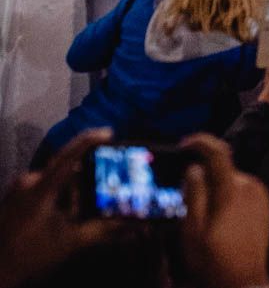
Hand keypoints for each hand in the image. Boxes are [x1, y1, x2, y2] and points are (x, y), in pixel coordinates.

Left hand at [0, 129, 121, 287]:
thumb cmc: (31, 254)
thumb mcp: (72, 241)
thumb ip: (104, 230)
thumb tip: (134, 226)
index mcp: (40, 188)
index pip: (68, 156)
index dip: (89, 141)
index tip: (109, 133)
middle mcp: (27, 182)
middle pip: (66, 172)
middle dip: (84, 184)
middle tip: (99, 195)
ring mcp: (19, 190)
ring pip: (56, 182)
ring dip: (70, 195)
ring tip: (76, 216)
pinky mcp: (15, 198)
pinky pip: (44, 190)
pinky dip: (58, 199)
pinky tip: (63, 218)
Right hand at [179, 134, 268, 287]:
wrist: (244, 283)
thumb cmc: (214, 261)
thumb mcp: (193, 230)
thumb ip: (194, 194)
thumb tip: (194, 169)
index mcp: (233, 190)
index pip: (218, 152)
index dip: (200, 142)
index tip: (184, 143)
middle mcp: (251, 187)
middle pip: (222, 169)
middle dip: (203, 177)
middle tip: (185, 200)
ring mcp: (261, 196)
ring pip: (231, 181)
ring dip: (215, 190)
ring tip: (203, 219)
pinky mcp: (265, 205)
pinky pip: (241, 192)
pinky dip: (227, 198)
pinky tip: (219, 221)